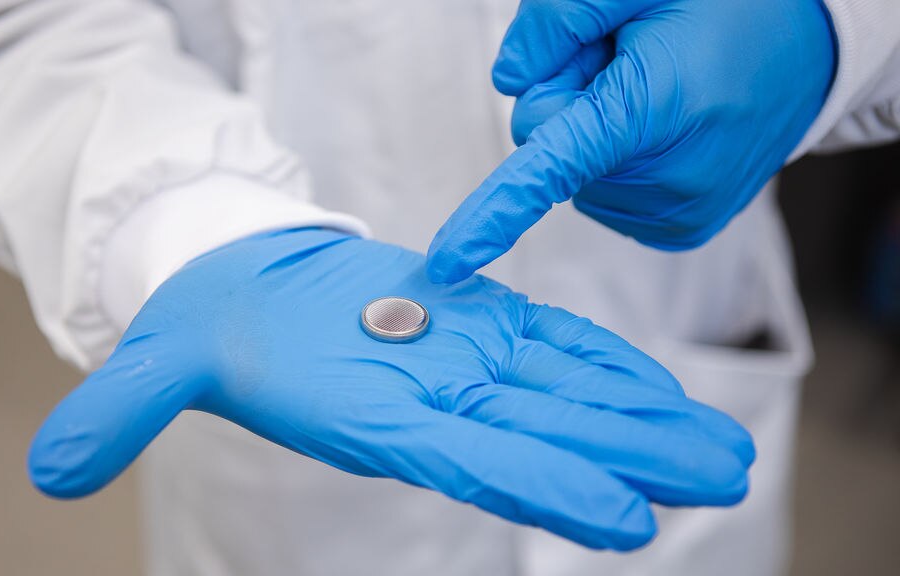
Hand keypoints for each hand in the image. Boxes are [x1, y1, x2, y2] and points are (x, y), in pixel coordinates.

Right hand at [29, 228, 753, 550]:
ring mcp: (457, 358)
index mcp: (370, 416)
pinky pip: (546, 342)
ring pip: (561, 390)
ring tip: (719, 447)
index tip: (627, 521)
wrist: (244, 287)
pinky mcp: (470, 317)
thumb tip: (47, 472)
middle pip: (541, 432)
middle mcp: (428, 398)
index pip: (467, 462)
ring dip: (639, 416)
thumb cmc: (211, 327)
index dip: (543, 485)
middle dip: (631, 460)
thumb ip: (122, 410)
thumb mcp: (159, 359)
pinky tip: (657, 385)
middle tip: (725, 477)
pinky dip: (603, 362)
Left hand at [427, 0, 835, 282]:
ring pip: (576, 178)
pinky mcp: (681, 227)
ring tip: (659, 92)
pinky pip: (607, 196)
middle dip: (567, 104)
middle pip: (548, 150)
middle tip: (628, 64)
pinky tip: (665, 127)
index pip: (549, 168)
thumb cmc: (726, 7)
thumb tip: (510, 83)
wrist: (809, 49)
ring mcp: (679, 211)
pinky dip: (620, 162)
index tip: (448, 263)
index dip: (491, 215)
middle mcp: (669, 178)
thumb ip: (555, 21)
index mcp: (652, 111)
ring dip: (598, 133)